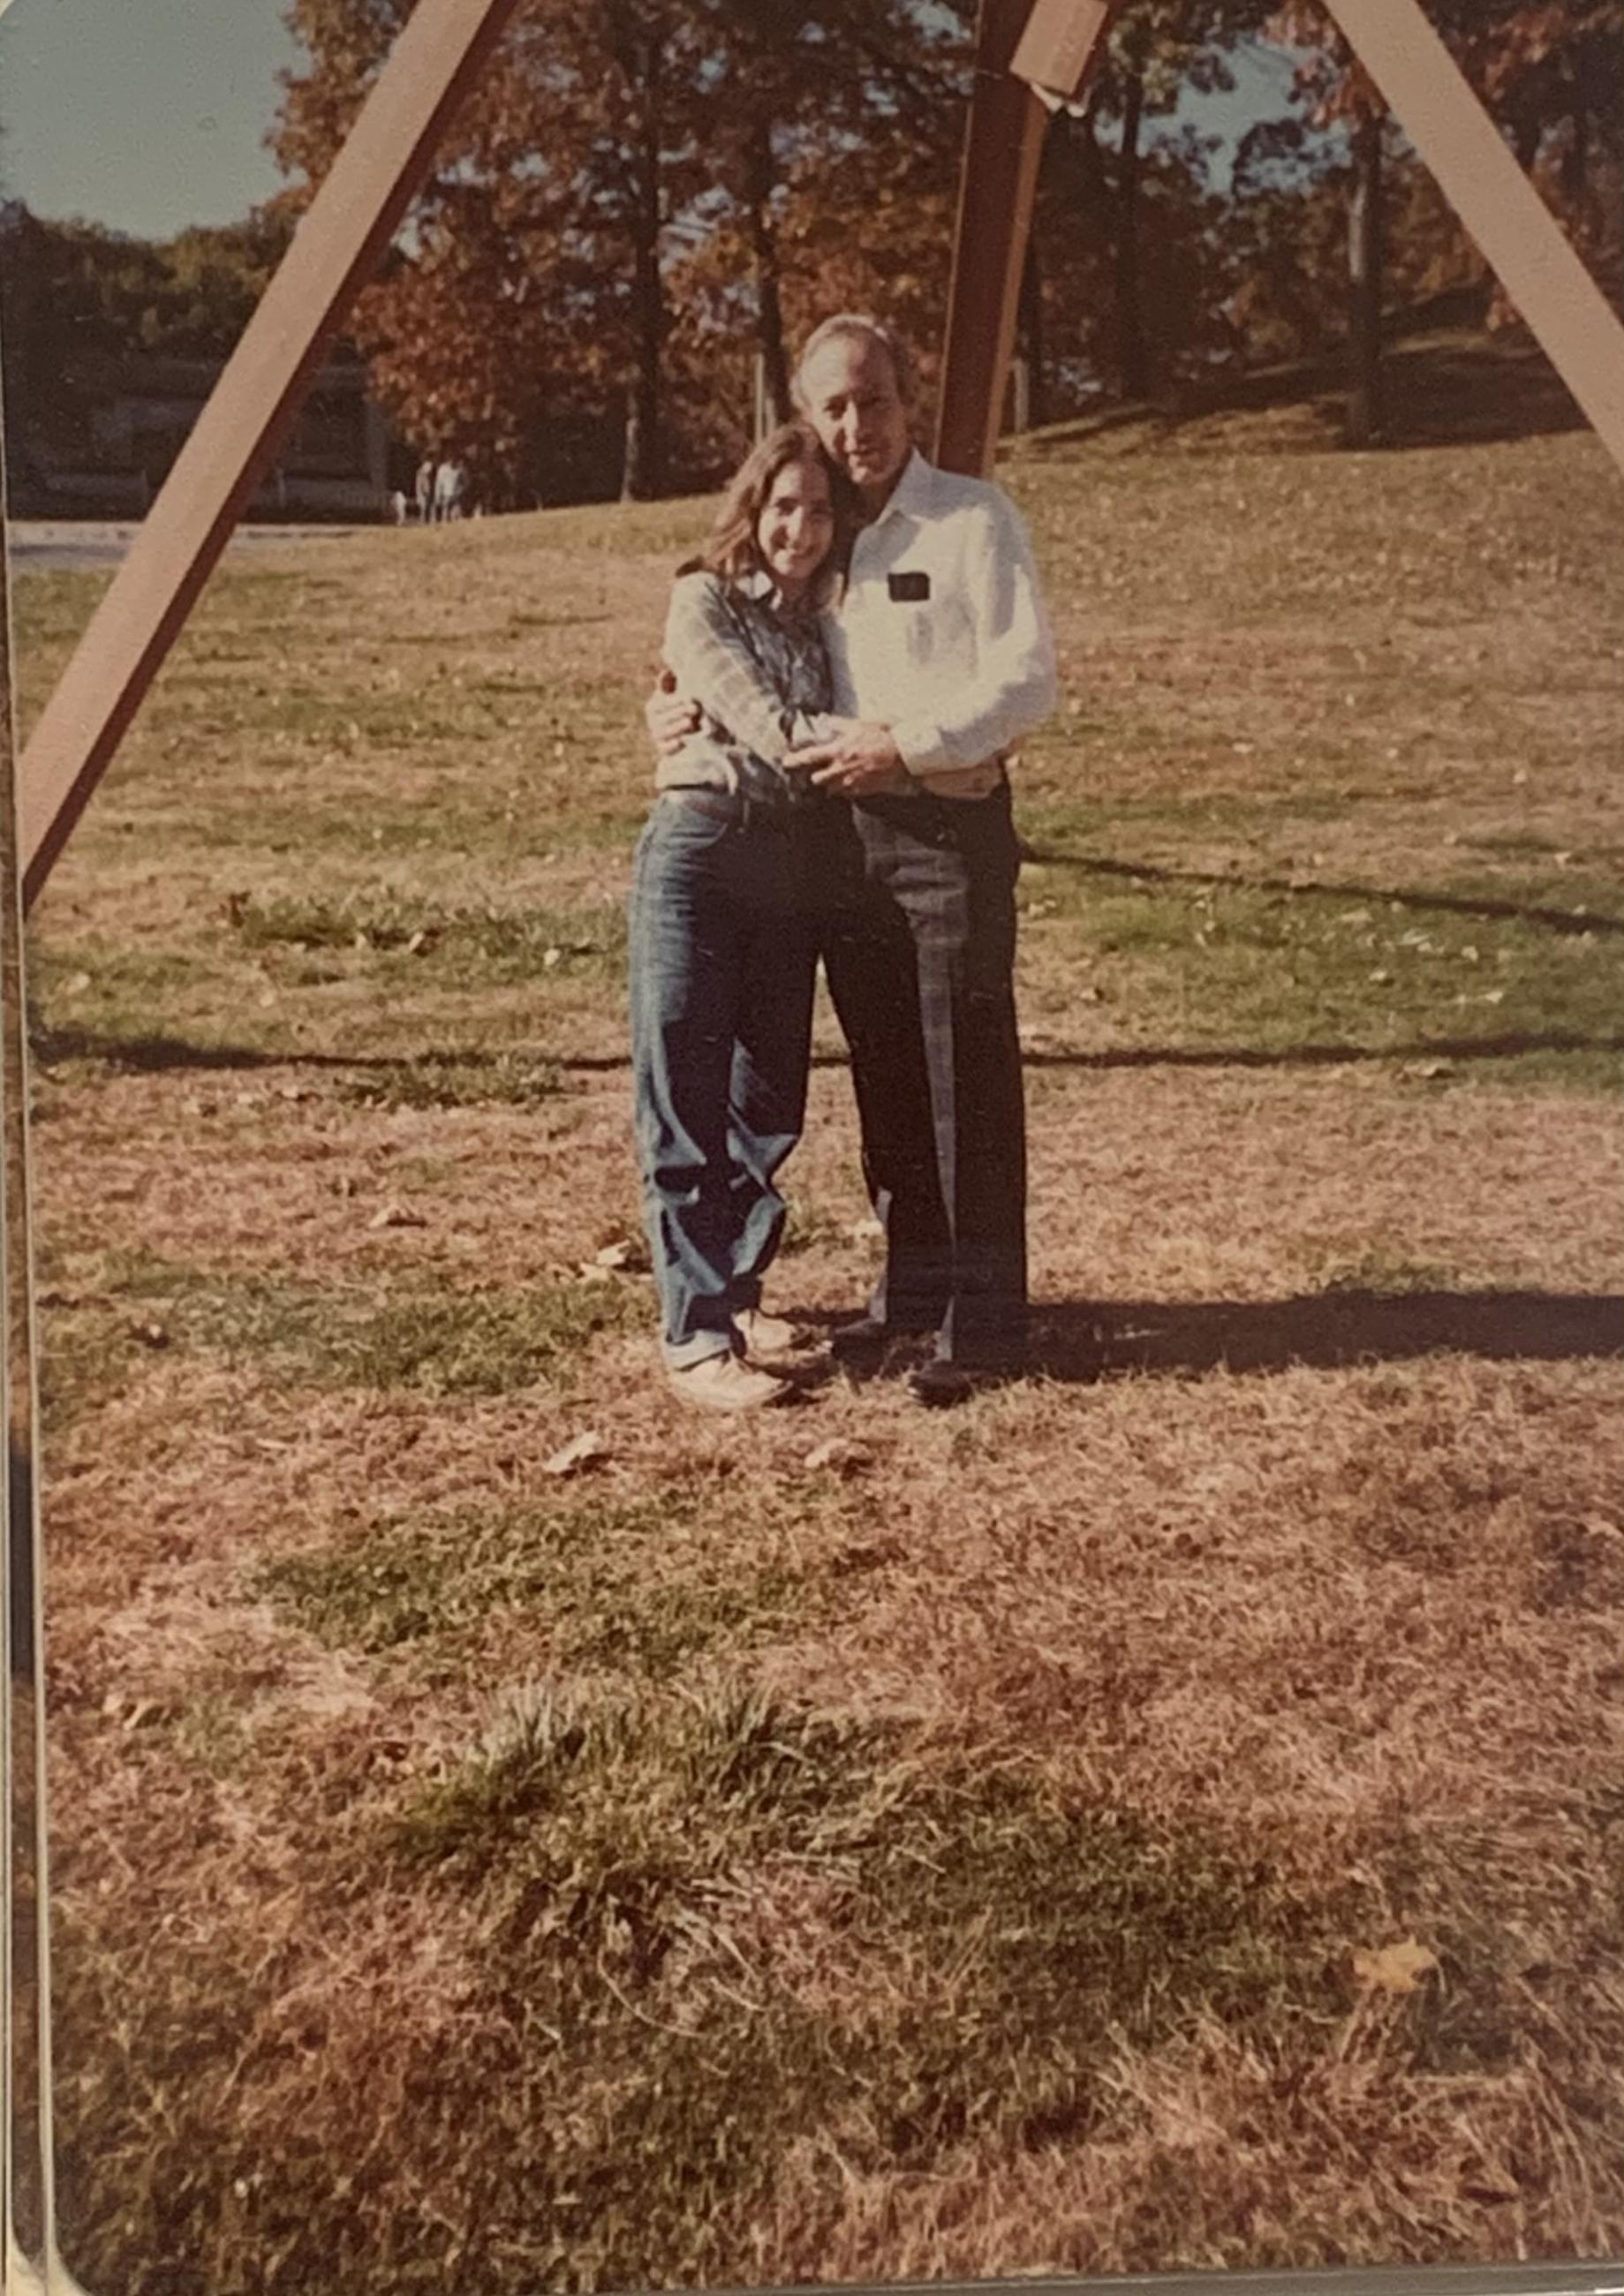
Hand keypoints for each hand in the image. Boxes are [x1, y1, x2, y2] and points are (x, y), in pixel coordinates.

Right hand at [645, 666, 699, 758]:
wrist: (689, 732)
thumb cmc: (682, 707)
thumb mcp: (677, 694)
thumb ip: (670, 684)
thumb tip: (666, 672)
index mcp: (653, 706)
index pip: (661, 703)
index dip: (674, 700)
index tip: (689, 697)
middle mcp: (653, 722)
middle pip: (663, 717)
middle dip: (679, 712)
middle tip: (695, 708)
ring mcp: (657, 737)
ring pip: (663, 733)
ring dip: (676, 728)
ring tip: (691, 723)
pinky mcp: (664, 750)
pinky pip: (664, 749)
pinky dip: (671, 746)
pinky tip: (682, 742)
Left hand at [786, 718, 907, 796]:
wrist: (902, 754)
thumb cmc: (881, 737)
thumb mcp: (859, 725)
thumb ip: (839, 724)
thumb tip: (824, 719)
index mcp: (838, 751)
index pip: (810, 757)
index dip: (795, 760)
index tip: (786, 762)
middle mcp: (841, 770)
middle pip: (817, 780)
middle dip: (816, 776)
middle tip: (819, 771)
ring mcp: (851, 783)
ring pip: (831, 790)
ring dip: (831, 784)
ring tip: (838, 777)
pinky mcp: (862, 791)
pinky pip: (848, 794)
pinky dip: (846, 789)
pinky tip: (852, 781)